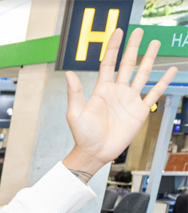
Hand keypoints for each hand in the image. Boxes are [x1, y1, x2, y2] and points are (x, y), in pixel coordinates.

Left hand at [63, 28, 176, 179]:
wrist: (95, 152)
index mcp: (102, 90)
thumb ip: (75, 93)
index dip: (113, 48)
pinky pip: (154, 93)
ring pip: (142, 74)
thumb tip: (69, 73)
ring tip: (155, 44)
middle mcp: (117, 91)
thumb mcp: (75, 113)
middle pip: (127, 64)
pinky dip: (163, 82)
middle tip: (139, 32)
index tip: (118, 32)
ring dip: (149, 59)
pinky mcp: (140, 111)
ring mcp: (129, 100)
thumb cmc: (82, 135)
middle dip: (133, 47)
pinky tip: (170, 70)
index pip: (109, 63)